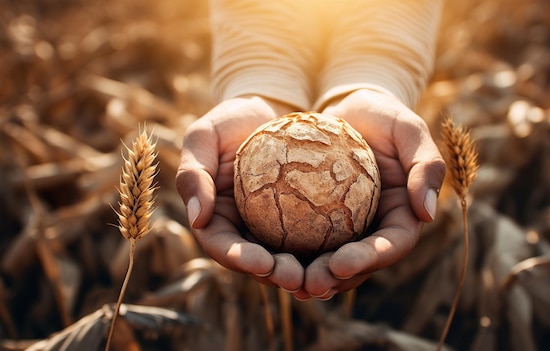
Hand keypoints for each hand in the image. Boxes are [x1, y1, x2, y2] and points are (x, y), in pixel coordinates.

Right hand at [176, 96, 306, 292]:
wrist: (267, 111)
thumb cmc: (230, 120)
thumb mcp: (204, 136)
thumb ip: (194, 174)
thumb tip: (196, 219)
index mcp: (215, 218)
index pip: (223, 247)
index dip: (241, 260)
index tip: (264, 263)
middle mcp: (242, 230)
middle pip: (257, 261)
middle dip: (275, 276)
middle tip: (298, 278)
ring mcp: (270, 228)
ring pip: (287, 257)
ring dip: (304, 272)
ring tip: (324, 276)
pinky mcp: (299, 221)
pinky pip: (313, 237)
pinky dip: (325, 249)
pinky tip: (347, 251)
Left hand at [296, 89, 445, 299]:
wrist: (349, 109)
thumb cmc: (383, 115)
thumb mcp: (409, 129)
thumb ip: (426, 166)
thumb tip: (427, 214)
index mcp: (403, 215)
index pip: (392, 245)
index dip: (370, 260)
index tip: (341, 264)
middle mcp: (376, 229)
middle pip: (361, 264)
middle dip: (337, 280)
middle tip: (310, 283)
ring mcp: (348, 228)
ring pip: (331, 261)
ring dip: (312, 276)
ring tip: (288, 281)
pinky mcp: (320, 222)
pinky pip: (306, 241)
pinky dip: (291, 253)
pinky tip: (268, 261)